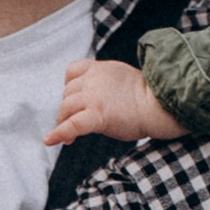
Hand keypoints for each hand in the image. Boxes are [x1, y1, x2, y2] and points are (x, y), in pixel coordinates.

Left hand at [46, 56, 183, 150]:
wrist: (159, 104)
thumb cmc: (148, 97)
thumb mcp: (121, 80)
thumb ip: (104, 84)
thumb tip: (95, 100)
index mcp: (100, 69)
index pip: (73, 71)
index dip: (69, 86)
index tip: (74, 99)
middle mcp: (93, 80)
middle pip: (67, 94)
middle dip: (68, 109)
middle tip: (74, 124)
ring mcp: (94, 97)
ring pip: (65, 108)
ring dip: (64, 122)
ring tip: (69, 135)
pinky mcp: (97, 115)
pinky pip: (71, 125)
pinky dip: (58, 133)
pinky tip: (49, 141)